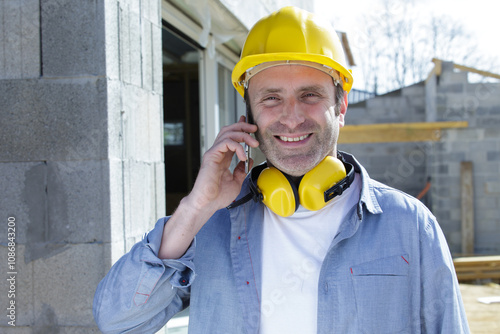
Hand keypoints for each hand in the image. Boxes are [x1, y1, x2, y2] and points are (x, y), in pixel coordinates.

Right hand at [159, 116, 257, 258]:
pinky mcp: (211, 156)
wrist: (207, 204)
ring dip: (243, 135)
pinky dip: (237, 147)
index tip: (250, 127)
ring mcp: (214, 153)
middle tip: (254, 129)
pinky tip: (243, 157)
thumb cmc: (217, 196)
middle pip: (229, 130)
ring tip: (253, 143)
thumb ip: (242, 170)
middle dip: (243, 126)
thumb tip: (250, 160)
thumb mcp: (236, 182)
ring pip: (227, 133)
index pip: (232, 138)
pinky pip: (226, 143)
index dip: (241, 129)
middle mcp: (217, 153)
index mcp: (223, 158)